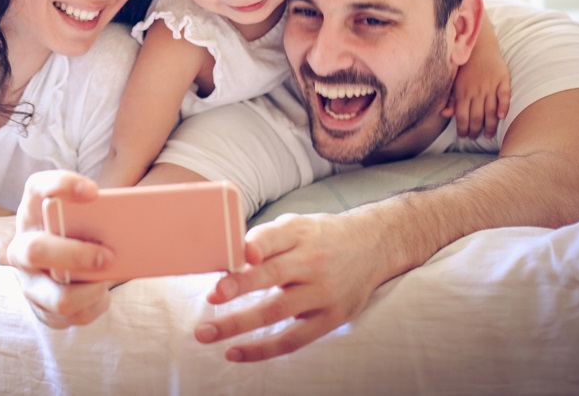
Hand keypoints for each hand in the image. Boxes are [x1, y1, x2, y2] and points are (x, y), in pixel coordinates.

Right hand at [5, 170, 115, 327]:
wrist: (55, 266)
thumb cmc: (78, 233)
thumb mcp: (81, 219)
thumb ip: (98, 215)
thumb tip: (136, 222)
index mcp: (33, 212)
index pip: (38, 188)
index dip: (62, 186)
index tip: (94, 192)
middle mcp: (22, 246)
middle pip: (37, 250)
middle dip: (76, 255)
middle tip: (109, 256)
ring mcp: (29, 282)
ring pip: (57, 297)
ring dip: (90, 292)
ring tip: (109, 280)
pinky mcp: (41, 310)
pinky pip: (71, 317)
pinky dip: (93, 307)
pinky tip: (103, 294)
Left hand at [194, 212, 387, 361]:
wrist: (373, 246)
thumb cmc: (320, 237)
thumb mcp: (296, 225)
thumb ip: (264, 240)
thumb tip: (222, 260)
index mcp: (299, 232)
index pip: (273, 237)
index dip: (254, 246)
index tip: (233, 255)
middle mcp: (312, 261)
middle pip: (273, 275)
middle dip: (239, 286)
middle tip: (211, 296)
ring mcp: (323, 292)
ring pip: (277, 311)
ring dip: (238, 324)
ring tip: (206, 333)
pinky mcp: (331, 318)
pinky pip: (293, 339)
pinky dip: (262, 349)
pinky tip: (234, 352)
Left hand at [442, 71, 510, 138]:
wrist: (480, 48)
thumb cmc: (466, 68)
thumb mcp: (454, 83)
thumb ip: (451, 99)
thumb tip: (444, 114)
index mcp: (462, 92)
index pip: (462, 116)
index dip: (463, 128)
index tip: (464, 136)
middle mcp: (476, 90)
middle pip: (477, 116)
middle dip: (475, 130)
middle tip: (475, 138)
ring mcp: (490, 85)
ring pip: (491, 110)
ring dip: (490, 125)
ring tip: (488, 135)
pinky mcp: (503, 80)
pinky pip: (504, 95)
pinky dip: (504, 106)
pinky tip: (502, 117)